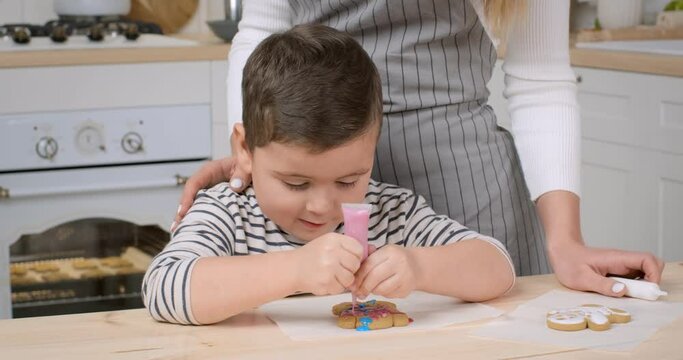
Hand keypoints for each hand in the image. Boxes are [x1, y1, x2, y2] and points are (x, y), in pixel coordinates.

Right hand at [172, 156, 251, 230]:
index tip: (183, 212)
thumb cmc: (248, 164)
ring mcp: (207, 191)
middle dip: (182, 212)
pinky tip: (193, 230)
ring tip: (180, 233)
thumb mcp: (247, 166)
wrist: (251, 167)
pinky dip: (197, 219)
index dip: (187, 197)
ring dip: (187, 218)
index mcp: (210, 170)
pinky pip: (202, 209)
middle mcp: (205, 181)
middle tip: (177, 228)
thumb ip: (242, 174)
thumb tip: (235, 186)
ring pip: (193, 205)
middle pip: (189, 197)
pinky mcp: (212, 200)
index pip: (194, 183)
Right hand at [293, 233, 363, 295]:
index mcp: (334, 239)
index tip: (347, 259)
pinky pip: (340, 288)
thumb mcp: (329, 244)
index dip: (355, 257)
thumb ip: (349, 247)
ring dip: (342, 280)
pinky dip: (334, 287)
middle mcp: (331, 251)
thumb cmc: (313, 256)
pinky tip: (325, 280)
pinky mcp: (325, 282)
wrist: (293, 268)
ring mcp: (328, 267)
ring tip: (331, 275)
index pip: (358, 249)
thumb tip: (373, 249)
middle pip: (355, 264)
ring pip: (350, 278)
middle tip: (337, 268)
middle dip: (349, 269)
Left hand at [352, 244, 417, 298]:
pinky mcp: (406, 289)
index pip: (369, 265)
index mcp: (389, 252)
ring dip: (373, 291)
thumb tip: (352, 275)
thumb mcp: (382, 253)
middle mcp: (399, 263)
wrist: (417, 266)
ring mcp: (405, 277)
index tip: (352, 283)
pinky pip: (388, 294)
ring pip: (381, 289)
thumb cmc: (394, 259)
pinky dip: (383, 293)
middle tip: (357, 292)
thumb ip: (368, 260)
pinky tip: (384, 288)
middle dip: (363, 287)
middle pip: (375, 278)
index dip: (358, 276)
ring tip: (372, 288)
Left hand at [548, 240, 664, 296]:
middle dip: (652, 280)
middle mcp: (622, 260)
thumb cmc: (568, 262)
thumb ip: (602, 284)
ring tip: (628, 294)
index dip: (654, 274)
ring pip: (644, 272)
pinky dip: (634, 286)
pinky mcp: (617, 270)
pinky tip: (620, 292)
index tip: (647, 289)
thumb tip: (623, 290)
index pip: (647, 259)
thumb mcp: (582, 278)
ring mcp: (621, 265)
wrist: (561, 251)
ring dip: (642, 285)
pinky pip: (634, 277)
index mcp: (616, 258)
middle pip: (651, 264)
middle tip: (639, 294)